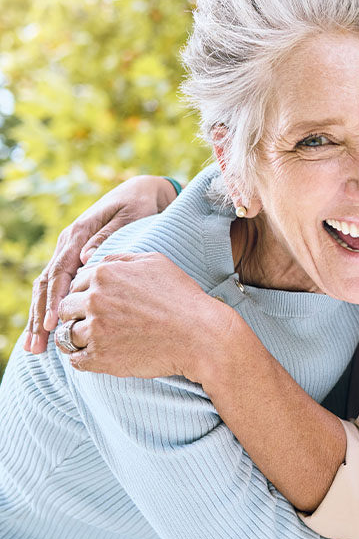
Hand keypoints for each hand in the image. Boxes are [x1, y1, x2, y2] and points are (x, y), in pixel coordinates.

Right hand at [23, 176, 178, 354]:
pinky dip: (51, 308)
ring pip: (47, 287)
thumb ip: (108, 236)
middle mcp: (69, 242)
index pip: (60, 270)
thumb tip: (85, 258)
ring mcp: (71, 251)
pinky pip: (59, 286)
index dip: (55, 298)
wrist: (144, 192)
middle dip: (39, 316)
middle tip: (35, 346)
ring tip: (34, 347)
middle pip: (46, 283)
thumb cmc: (140, 205)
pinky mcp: (77, 259)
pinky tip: (47, 331)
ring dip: (40, 317)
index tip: (52, 322)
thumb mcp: (129, 216)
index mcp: (78, 232)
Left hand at [55, 252, 243, 380]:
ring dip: (79, 338)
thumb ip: (121, 259)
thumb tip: (97, 262)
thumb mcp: (155, 263)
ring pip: (66, 335)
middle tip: (99, 322)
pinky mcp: (100, 358)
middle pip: (65, 309)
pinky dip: (83, 358)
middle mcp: (94, 300)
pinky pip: (75, 360)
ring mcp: (95, 330)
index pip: (75, 284)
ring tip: (99, 339)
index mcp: (104, 275)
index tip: (101, 304)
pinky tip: (100, 354)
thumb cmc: (182, 297)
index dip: (86, 294)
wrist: (200, 335)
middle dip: (78, 315)